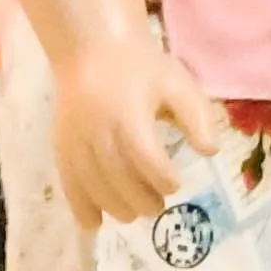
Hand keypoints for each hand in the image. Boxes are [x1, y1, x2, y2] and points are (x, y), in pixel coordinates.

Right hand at [53, 29, 228, 225]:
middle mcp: (97, 129)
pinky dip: (81, 207)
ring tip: (135, 212)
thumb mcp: (177, 83)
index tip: (175, 184)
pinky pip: (68, 182)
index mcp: (128, 114)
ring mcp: (74, 139)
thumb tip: (210, 151)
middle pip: (118, 179)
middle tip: (158, 206)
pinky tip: (95, 223)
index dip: (163, 178)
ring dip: (116, 208)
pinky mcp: (60, 145)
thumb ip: (197, 117)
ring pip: (93, 186)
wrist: (90, 47)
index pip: (146, 158)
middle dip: (142, 200)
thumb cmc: (140, 67)